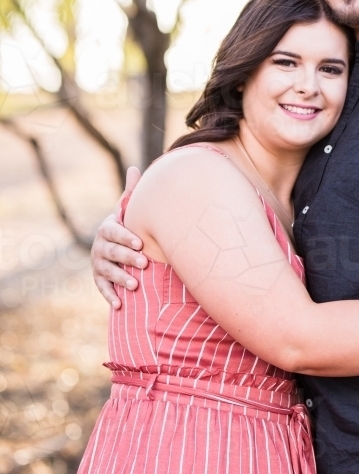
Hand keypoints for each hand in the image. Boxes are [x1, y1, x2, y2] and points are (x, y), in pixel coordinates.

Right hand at [91, 167, 145, 308]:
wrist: (118, 248)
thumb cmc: (128, 227)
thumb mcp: (128, 211)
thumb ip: (131, 193)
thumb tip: (134, 168)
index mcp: (107, 229)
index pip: (113, 232)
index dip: (125, 237)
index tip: (141, 242)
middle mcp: (100, 246)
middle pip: (111, 253)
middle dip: (127, 258)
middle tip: (144, 264)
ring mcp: (98, 264)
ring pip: (106, 272)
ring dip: (119, 278)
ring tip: (135, 285)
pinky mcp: (99, 280)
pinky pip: (102, 289)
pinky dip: (110, 297)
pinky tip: (119, 306)